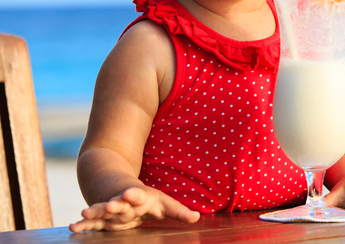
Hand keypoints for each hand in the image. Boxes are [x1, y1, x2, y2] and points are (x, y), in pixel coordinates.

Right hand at [68, 186, 200, 231]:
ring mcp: (110, 210)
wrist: (123, 190)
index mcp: (140, 197)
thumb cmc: (149, 201)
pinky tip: (72, 228)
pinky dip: (82, 225)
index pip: (138, 194)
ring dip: (94, 212)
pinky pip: (91, 223)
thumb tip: (197, 218)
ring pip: (101, 211)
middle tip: (110, 204)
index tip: (131, 192)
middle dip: (114, 203)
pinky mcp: (101, 220)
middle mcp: (123, 202)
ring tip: (84, 214)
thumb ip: (178, 212)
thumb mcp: (165, 204)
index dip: (135, 194)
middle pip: (118, 202)